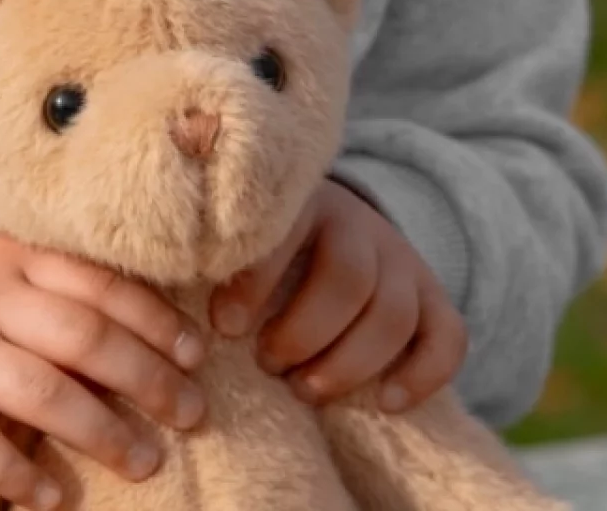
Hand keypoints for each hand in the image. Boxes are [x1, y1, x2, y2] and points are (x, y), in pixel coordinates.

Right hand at [0, 234, 207, 510]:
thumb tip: (146, 330)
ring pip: (38, 388)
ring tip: (143, 462)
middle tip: (192, 413)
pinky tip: (51, 497)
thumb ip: (56, 289)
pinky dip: (16, 471)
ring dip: (98, 430)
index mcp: (17, 259)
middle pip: (83, 336)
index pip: (102, 285)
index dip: (157, 320)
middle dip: (146, 377)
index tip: (199, 354)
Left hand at [209, 180, 467, 412]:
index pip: (288, 232)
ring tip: (305, 389)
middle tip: (267, 363)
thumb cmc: (263, 245)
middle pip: (348, 279)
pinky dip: (422, 374)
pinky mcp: (434, 298)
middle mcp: (360, 226)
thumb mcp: (239, 233)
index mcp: (304, 204)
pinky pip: (448, 336)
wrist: (332, 223)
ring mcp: (402, 261)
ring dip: (349, 362)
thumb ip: (212, 252)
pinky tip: (386, 402)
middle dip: (304, 332)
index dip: (256, 283)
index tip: (224, 326)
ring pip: (394, 313)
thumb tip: (158, 293)